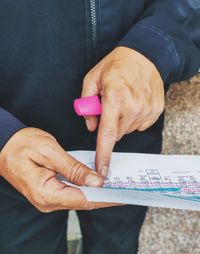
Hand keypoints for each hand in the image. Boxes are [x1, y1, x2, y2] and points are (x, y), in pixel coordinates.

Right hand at [0, 128, 116, 211]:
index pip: (84, 199)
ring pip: (79, 198)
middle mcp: (47, 201)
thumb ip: (73, 168)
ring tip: (116, 185)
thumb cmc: (21, 145)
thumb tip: (96, 181)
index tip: (124, 194)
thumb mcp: (49, 151)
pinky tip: (97, 182)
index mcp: (46, 193)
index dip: (106, 197)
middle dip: (105, 195)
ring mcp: (47, 199)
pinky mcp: (48, 193)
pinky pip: (72, 193)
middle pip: (83, 201)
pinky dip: (86, 188)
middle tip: (126, 188)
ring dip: (97, 192)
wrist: (3, 145)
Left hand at [82, 47, 164, 176]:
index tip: (102, 170)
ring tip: (123, 101)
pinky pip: (139, 125)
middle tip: (110, 106)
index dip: (103, 154)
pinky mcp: (155, 111)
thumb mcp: (92, 78)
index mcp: (115, 98)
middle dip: (109, 124)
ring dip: (121, 121)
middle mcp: (133, 107)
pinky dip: (132, 119)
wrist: (145, 56)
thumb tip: (92, 127)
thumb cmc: (117, 66)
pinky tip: (133, 104)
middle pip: (116, 134)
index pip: (107, 134)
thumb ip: (87, 104)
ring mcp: (147, 110)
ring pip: (127, 130)